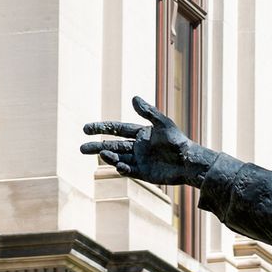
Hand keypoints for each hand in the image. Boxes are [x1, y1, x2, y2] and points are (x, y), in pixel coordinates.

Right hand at [80, 95, 214, 187]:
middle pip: (112, 145)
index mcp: (140, 133)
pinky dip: (122, 169)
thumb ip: (148, 112)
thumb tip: (133, 98)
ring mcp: (139, 161)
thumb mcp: (162, 123)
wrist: (189, 162)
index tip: (85, 129)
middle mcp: (137, 147)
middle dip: (96, 146)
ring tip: (100, 154)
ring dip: (108, 157)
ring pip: (118, 158)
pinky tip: (118, 166)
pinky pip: (129, 171)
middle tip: (81, 148)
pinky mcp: (144, 174)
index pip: (116, 130)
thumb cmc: (178, 140)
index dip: (101, 128)